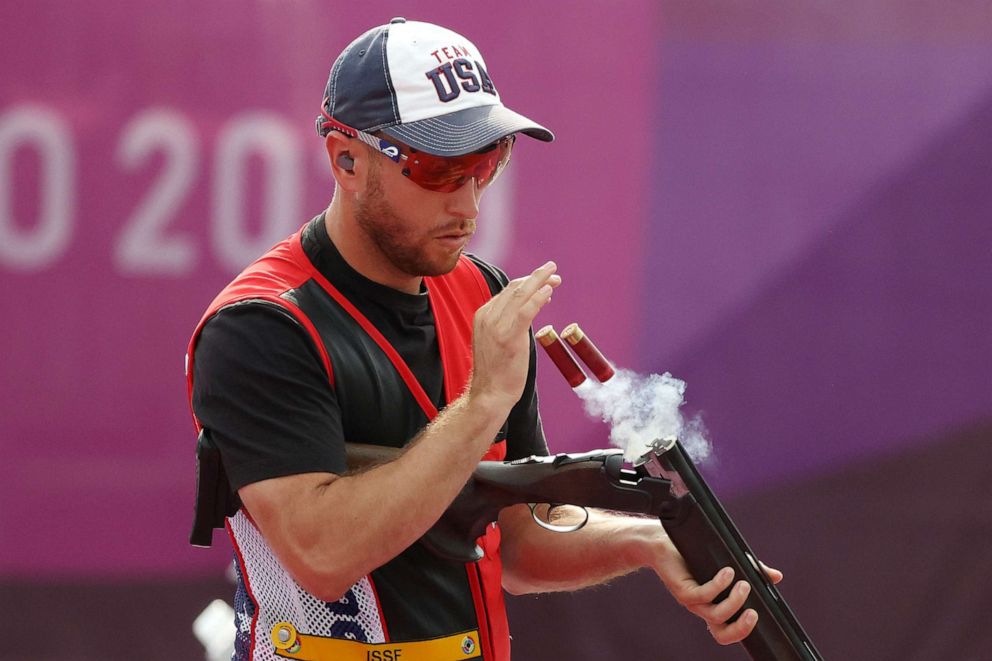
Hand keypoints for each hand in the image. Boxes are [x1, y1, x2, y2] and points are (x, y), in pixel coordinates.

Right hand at [469, 261, 560, 407]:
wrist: (489, 393)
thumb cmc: (496, 371)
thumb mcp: (496, 340)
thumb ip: (506, 324)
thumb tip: (526, 311)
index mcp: (483, 316)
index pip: (507, 292)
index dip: (527, 283)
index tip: (544, 281)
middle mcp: (487, 317)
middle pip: (514, 289)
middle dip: (535, 277)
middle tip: (552, 270)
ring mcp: (496, 326)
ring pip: (520, 295)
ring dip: (540, 282)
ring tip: (555, 276)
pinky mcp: (509, 336)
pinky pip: (526, 310)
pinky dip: (538, 297)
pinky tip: (549, 291)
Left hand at [651, 535, 782, 644]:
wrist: (660, 541)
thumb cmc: (692, 552)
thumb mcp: (728, 561)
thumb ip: (751, 570)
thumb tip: (776, 576)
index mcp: (713, 604)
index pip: (727, 630)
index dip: (742, 631)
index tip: (759, 616)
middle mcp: (702, 606)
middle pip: (721, 633)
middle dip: (740, 628)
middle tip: (754, 612)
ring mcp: (691, 600)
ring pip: (715, 615)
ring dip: (734, 601)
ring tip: (744, 583)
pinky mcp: (681, 589)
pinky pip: (703, 595)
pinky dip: (718, 585)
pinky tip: (727, 572)